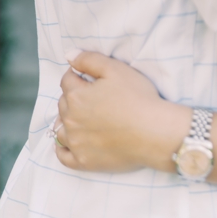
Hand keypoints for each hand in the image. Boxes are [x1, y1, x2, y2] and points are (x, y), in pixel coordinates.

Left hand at [54, 50, 187, 173]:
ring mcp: (76, 143)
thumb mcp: (115, 69)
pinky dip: (63, 148)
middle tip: (92, 98)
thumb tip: (68, 56)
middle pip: (63, 104)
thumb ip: (88, 59)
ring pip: (60, 129)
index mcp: (76, 96)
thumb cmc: (138, 98)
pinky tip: (69, 143)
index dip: (77, 76)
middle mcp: (70, 120)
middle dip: (73, 97)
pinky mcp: (84, 162)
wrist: (156, 133)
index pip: (67, 81)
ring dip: (67, 121)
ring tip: (81, 119)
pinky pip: (63, 156)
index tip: (88, 78)